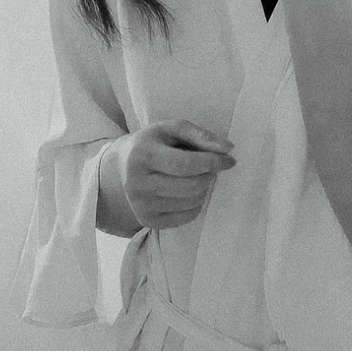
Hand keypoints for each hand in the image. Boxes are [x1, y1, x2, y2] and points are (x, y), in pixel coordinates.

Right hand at [99, 120, 236, 234]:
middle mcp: (137, 184)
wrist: (121, 166)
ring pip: (191, 202)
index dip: (212, 162)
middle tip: (212, 168)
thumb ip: (200, 134)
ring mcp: (141, 205)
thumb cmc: (153, 144)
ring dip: (204, 189)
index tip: (230, 160)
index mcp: (142, 155)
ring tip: (198, 177)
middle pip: (189, 186)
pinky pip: (186, 217)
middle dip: (209, 176)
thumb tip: (228, 149)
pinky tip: (189, 192)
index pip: (184, 164)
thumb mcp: (171, 129)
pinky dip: (196, 204)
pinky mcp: (147, 221)